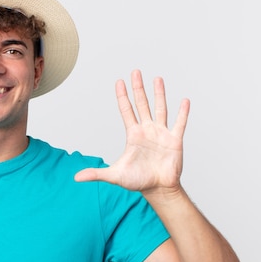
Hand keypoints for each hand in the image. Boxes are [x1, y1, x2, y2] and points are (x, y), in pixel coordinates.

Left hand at [75, 69, 189, 194]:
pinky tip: (184, 101)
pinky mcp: (175, 140)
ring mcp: (161, 134)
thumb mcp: (115, 175)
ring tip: (157, 79)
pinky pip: (179, 123)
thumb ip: (96, 174)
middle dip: (138, 89)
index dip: (122, 97)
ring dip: (159, 94)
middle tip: (135, 72)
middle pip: (142, 104)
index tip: (119, 82)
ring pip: (160, 109)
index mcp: (133, 135)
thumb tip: (76, 178)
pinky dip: (182, 113)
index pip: (126, 110)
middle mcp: (147, 130)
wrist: (158, 189)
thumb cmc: (138, 181)